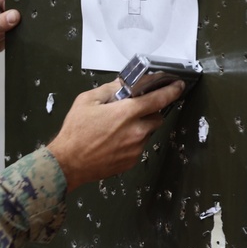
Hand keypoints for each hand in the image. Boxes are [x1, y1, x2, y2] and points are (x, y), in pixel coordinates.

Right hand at [47, 80, 184, 191]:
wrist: (68, 163)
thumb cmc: (75, 132)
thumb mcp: (86, 101)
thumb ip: (108, 90)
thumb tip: (121, 84)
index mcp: (126, 113)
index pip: (159, 99)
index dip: (171, 91)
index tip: (178, 86)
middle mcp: (136, 131)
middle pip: (157, 117)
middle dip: (149, 112)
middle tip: (133, 111)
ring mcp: (136, 148)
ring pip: (147, 133)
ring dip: (139, 128)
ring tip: (116, 129)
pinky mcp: (132, 161)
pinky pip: (138, 147)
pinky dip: (131, 142)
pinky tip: (113, 141)